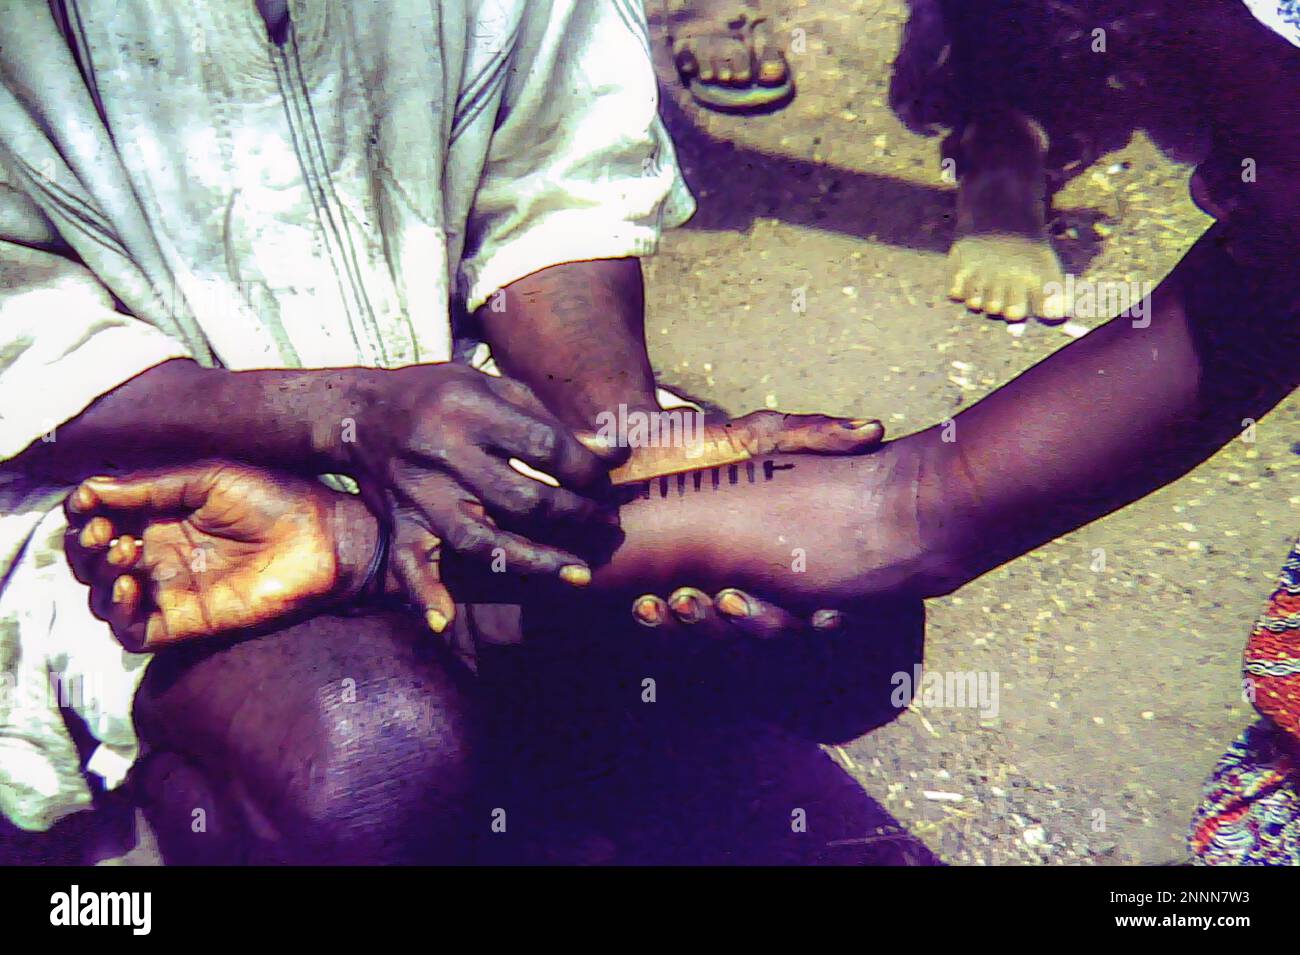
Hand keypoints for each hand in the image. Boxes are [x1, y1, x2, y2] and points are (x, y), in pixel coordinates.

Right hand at [63, 462, 391, 648]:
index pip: (98, 520)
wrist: (323, 539)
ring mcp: (171, 590)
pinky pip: (132, 633)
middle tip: (105, 532)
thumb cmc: (276, 499)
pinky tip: (131, 586)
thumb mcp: (208, 478)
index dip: (83, 515)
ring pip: (104, 597)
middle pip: (91, 560)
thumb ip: (149, 485)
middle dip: (84, 546)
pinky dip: (117, 614)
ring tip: (125, 553)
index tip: (89, 506)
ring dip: (98, 576)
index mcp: (161, 515)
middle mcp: (160, 553)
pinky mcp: (186, 623)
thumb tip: (87, 489)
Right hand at [328, 364, 616, 631]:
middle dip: (575, 515)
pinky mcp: (399, 521)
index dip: (585, 469)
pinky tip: (446, 622)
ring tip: (579, 574)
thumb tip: (616, 452)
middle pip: (521, 497)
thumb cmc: (442, 396)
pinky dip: (424, 593)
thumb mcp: (495, 388)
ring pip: (479, 538)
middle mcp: (443, 452)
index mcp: (471, 409)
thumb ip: (551, 422)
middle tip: (607, 526)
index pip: (545, 446)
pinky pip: (408, 563)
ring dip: (533, 561)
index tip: (606, 483)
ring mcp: (419, 493)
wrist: (358, 413)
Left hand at [622, 408, 883, 636]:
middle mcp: (753, 584)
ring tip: (681, 603)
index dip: (825, 618)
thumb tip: (871, 429)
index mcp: (784, 557)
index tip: (825, 616)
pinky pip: (667, 632)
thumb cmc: (700, 444)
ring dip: (704, 626)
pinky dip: (659, 624)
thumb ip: (810, 434)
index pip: (817, 603)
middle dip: (756, 622)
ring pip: (719, 636)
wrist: (623, 451)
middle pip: (770, 629)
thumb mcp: (756, 435)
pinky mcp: (659, 598)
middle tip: (730, 600)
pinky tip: (646, 607)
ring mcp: (707, 594)